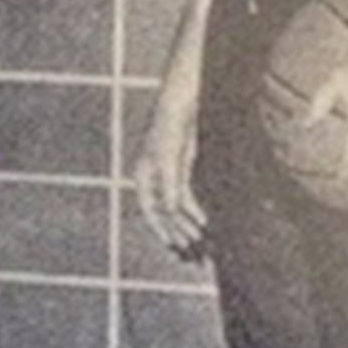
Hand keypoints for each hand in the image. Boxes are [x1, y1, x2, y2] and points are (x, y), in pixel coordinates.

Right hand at [134, 101, 207, 259]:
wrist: (186, 92)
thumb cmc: (173, 119)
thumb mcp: (171, 153)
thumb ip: (170, 183)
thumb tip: (171, 211)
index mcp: (144, 173)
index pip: (151, 210)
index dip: (163, 230)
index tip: (176, 247)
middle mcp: (153, 175)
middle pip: (164, 213)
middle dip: (177, 234)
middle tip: (194, 254)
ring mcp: (169, 171)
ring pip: (176, 207)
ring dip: (187, 225)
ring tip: (200, 245)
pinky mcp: (183, 165)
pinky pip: (187, 194)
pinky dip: (194, 210)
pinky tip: (203, 221)